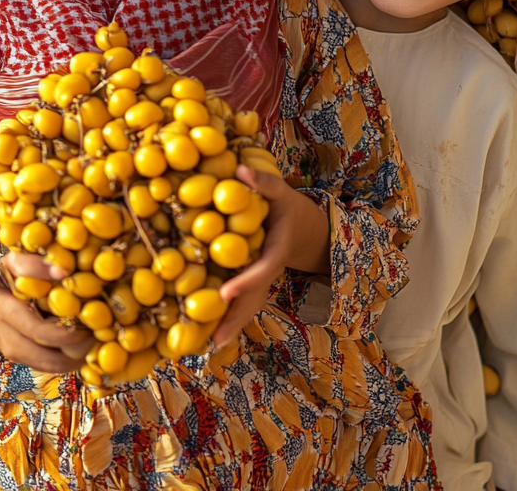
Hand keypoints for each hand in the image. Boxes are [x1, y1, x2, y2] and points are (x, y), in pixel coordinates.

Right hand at [0, 254, 92, 371]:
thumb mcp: (9, 262)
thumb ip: (32, 264)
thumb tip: (64, 272)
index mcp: (8, 314)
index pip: (42, 333)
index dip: (70, 332)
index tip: (91, 320)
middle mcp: (11, 342)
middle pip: (52, 359)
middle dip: (81, 349)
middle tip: (103, 331)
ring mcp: (15, 355)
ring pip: (53, 367)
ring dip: (78, 357)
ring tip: (96, 337)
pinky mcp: (22, 360)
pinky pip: (50, 366)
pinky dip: (69, 359)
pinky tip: (83, 342)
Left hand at [212, 165, 329, 348]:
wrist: (308, 230)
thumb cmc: (288, 208)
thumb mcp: (281, 191)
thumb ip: (263, 183)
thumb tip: (240, 169)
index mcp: (276, 250)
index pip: (261, 269)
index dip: (245, 282)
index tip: (225, 293)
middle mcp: (269, 271)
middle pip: (254, 299)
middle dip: (236, 319)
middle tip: (214, 340)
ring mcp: (263, 281)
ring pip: (248, 306)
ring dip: (231, 325)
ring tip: (208, 345)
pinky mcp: (255, 283)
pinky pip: (243, 301)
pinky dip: (229, 317)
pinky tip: (208, 333)